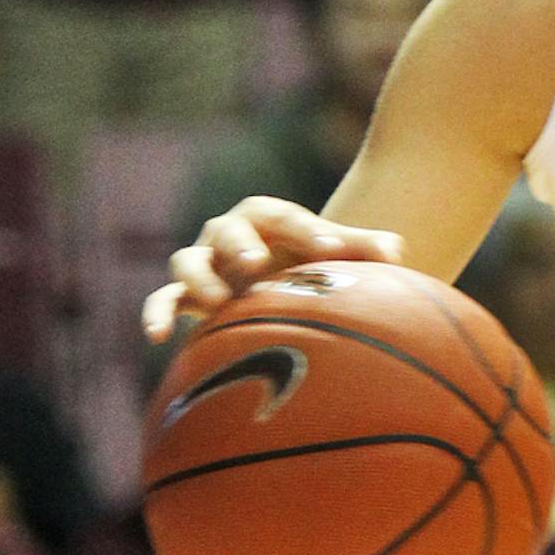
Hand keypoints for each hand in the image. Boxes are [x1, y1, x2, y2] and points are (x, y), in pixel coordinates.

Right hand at [142, 196, 405, 340]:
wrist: (278, 277)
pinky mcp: (186, 295)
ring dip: (200, 278)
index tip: (329, 249)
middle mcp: (230, 235)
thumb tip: (397, 250)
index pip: (283, 217)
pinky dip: (157, 314)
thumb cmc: (310, 261)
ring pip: (189, 261)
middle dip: (241, 243)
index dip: (305, 230)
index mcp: (268, 218)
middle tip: (257, 261)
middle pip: (228, 230)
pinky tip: (159, 338)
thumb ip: (363, 247)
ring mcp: (205, 263)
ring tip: (220, 300)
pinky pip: (164, 300)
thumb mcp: (333, 253)